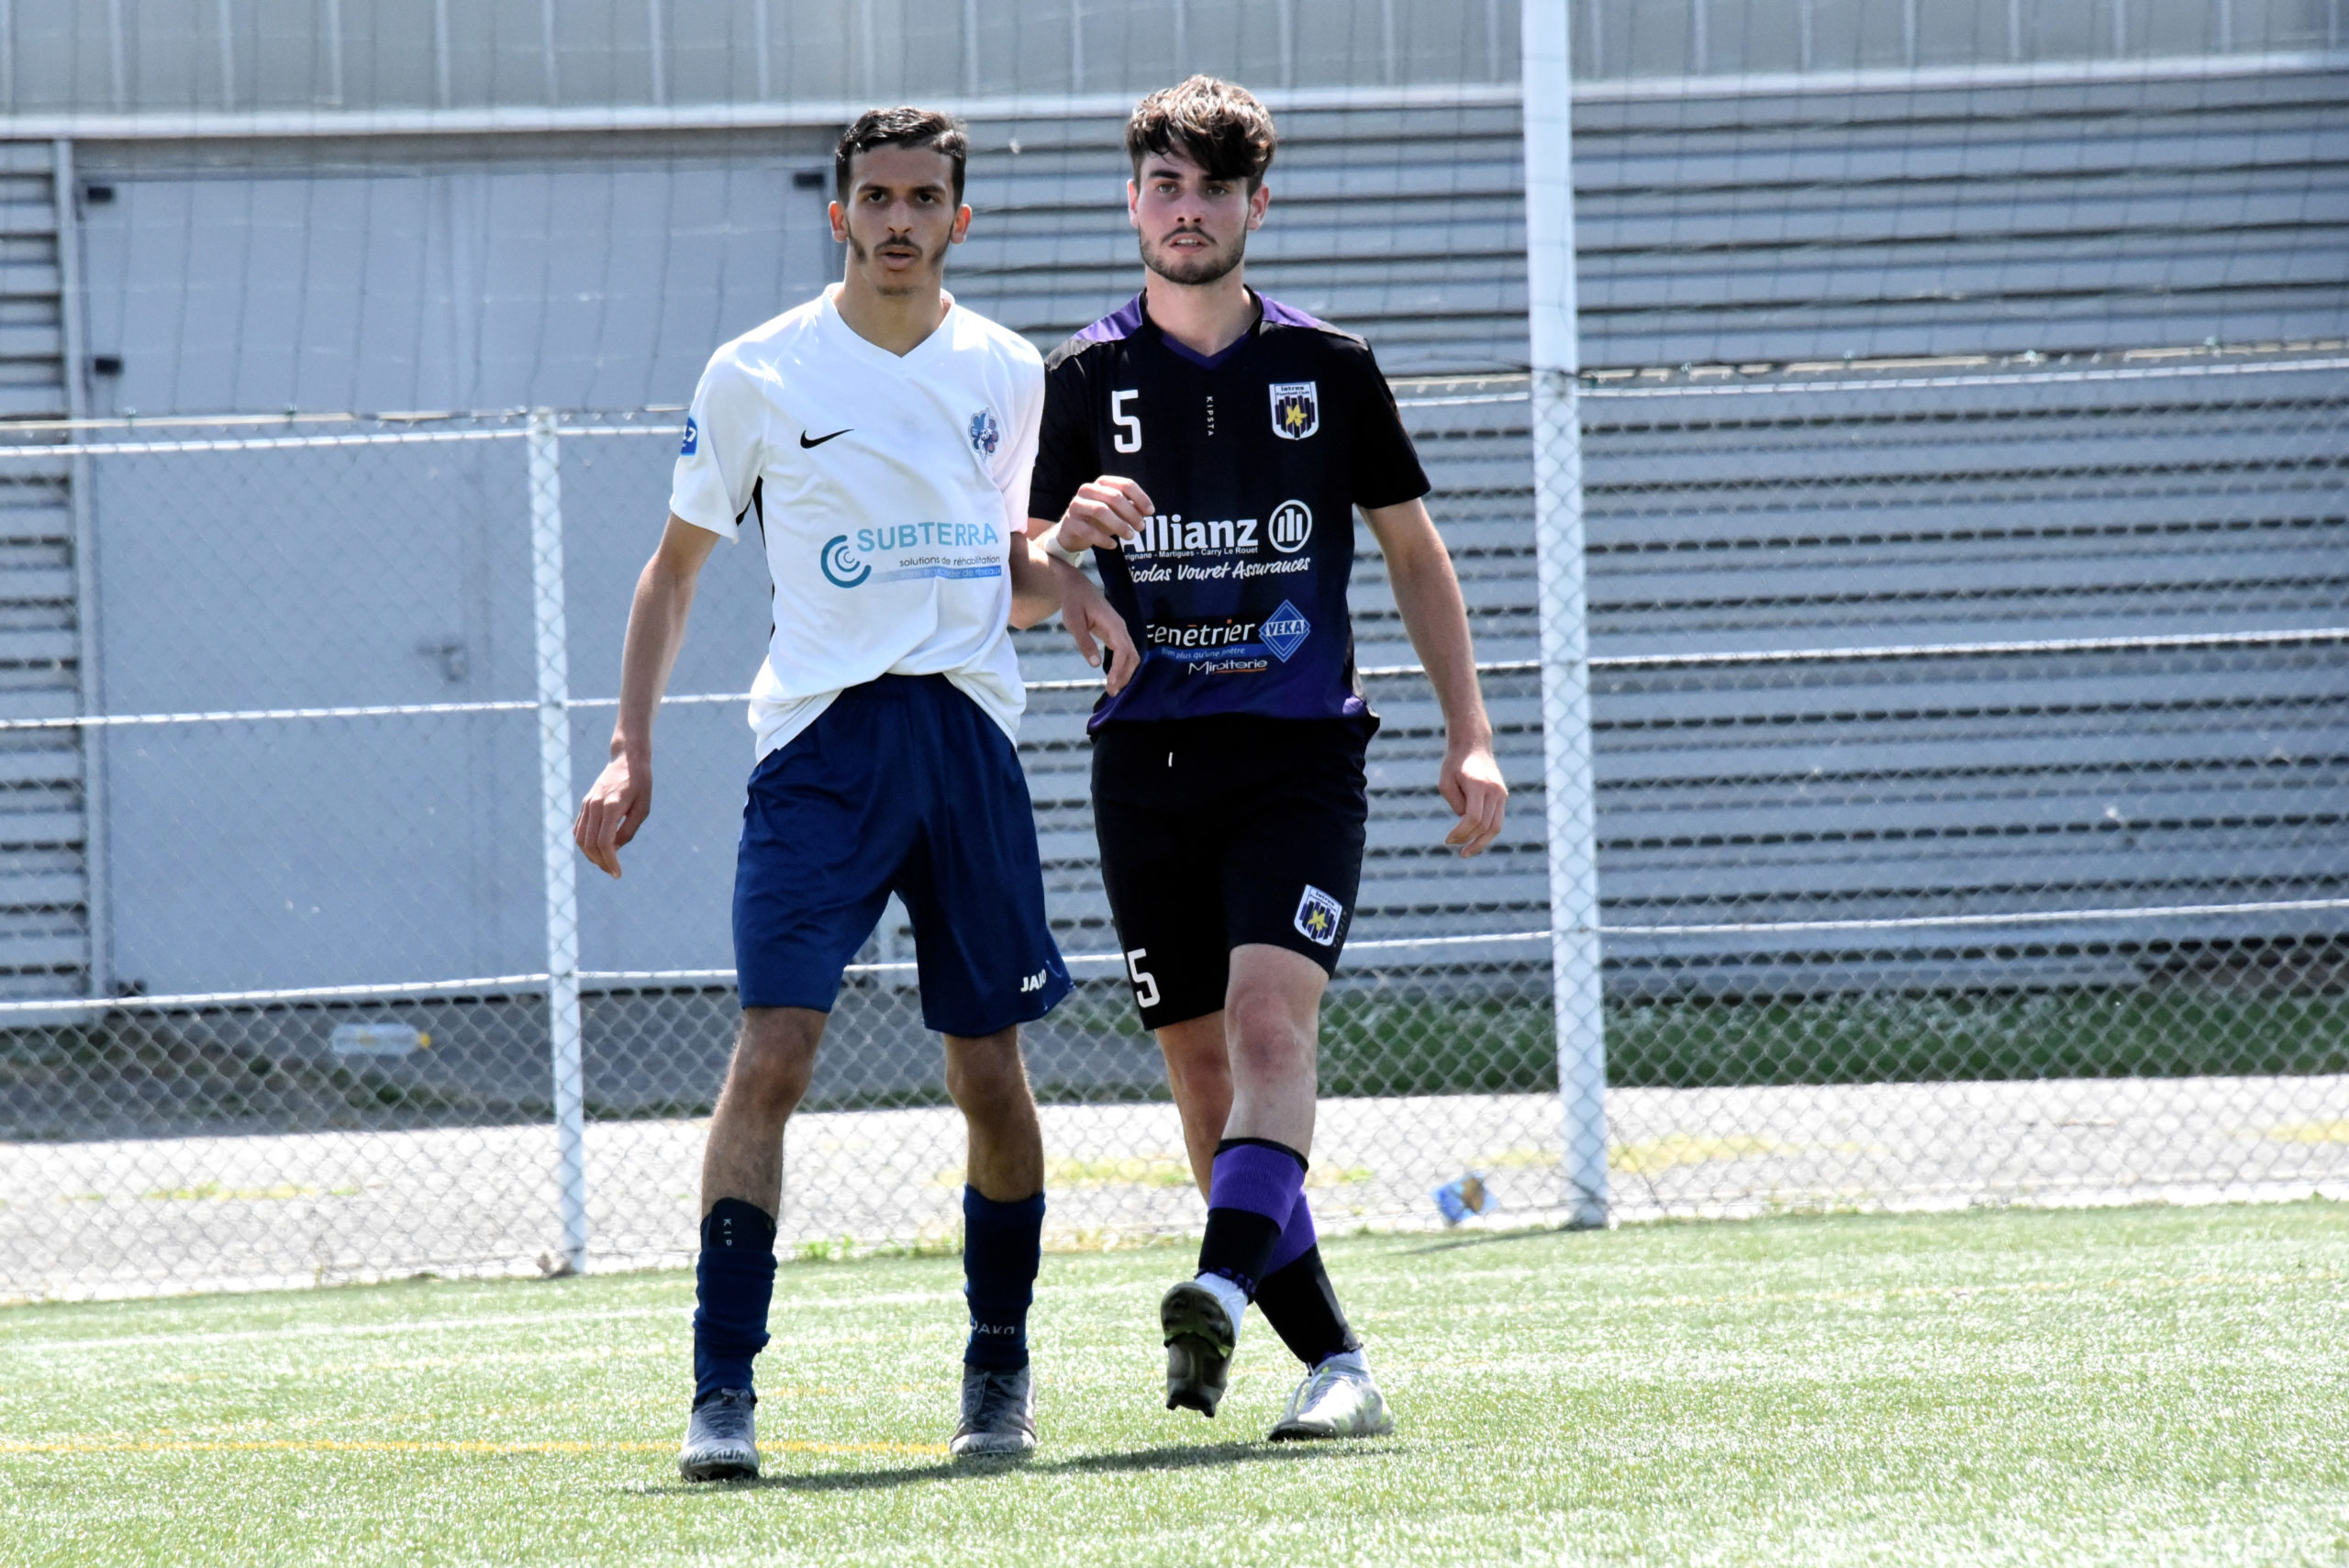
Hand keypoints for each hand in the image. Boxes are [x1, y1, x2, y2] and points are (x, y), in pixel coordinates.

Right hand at [574, 751, 649, 877]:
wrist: (627, 760)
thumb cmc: (641, 784)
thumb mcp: (642, 809)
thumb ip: (628, 831)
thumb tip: (613, 850)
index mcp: (612, 806)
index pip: (604, 842)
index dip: (610, 861)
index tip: (618, 874)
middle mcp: (595, 805)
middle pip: (590, 843)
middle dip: (601, 862)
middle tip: (614, 871)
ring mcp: (587, 804)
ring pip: (581, 838)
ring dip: (591, 855)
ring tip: (606, 863)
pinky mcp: (585, 804)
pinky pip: (579, 830)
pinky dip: (585, 844)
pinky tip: (598, 850)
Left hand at [1053, 560, 1140, 694]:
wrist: (1076, 587)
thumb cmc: (1073, 602)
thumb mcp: (1073, 622)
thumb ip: (1084, 642)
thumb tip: (1095, 664)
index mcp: (1113, 624)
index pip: (1123, 650)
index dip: (1119, 669)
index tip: (1110, 684)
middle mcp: (1121, 628)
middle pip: (1132, 655)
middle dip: (1125, 675)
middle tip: (1111, 692)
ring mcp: (1121, 631)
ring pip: (1131, 655)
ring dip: (1125, 673)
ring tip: (1112, 688)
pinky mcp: (1116, 634)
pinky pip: (1125, 652)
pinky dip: (1122, 666)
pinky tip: (1114, 677)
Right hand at [1056, 475, 1153, 551]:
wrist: (1071, 532)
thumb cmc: (1098, 519)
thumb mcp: (1116, 511)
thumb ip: (1131, 508)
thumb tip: (1148, 511)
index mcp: (1101, 483)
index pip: (1125, 484)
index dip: (1141, 498)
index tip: (1151, 512)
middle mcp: (1087, 490)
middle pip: (1114, 497)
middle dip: (1131, 513)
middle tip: (1141, 527)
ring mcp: (1076, 505)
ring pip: (1101, 511)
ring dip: (1119, 525)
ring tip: (1130, 536)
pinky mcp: (1070, 523)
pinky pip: (1089, 531)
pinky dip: (1104, 539)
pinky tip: (1113, 545)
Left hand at [1439, 741, 1506, 856]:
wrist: (1473, 744)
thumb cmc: (1454, 763)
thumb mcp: (1445, 782)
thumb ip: (1456, 804)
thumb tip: (1465, 823)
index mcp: (1479, 785)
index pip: (1473, 818)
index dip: (1460, 833)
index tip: (1447, 840)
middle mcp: (1494, 790)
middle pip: (1485, 825)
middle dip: (1469, 840)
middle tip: (1453, 846)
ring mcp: (1501, 793)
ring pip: (1495, 826)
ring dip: (1481, 841)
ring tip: (1466, 851)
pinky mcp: (1502, 795)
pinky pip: (1496, 820)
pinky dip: (1485, 831)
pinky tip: (1473, 838)